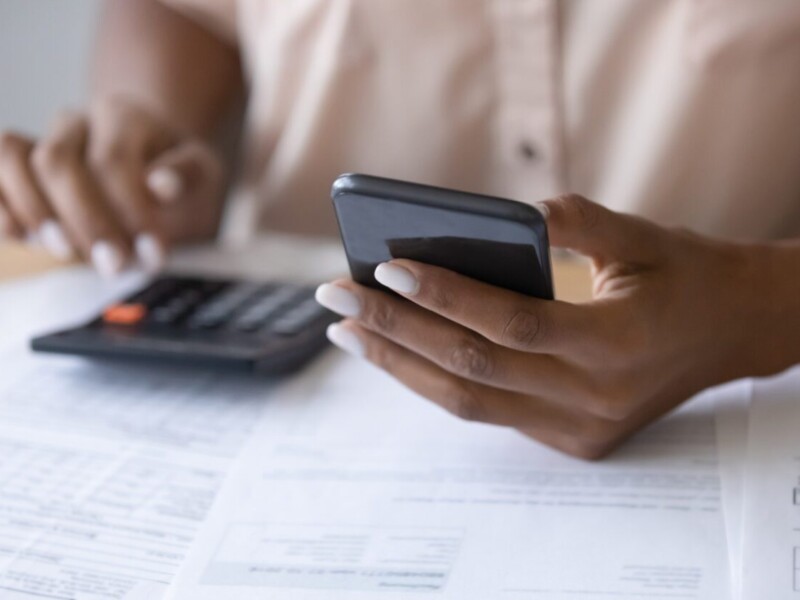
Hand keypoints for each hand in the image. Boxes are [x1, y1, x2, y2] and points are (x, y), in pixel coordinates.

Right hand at [0, 96, 223, 275]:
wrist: (155, 171)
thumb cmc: (179, 177)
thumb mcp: (203, 174)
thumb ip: (186, 176)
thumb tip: (160, 185)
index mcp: (123, 116)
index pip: (111, 160)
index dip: (129, 211)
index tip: (153, 253)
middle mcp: (75, 122)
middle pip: (57, 162)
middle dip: (85, 221)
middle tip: (114, 264)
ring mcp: (41, 141)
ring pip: (11, 159)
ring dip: (36, 212)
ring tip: (68, 252)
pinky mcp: (19, 170)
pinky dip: (0, 206)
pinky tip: (19, 237)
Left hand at [315, 194, 783, 458]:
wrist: (733, 330)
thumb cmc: (686, 274)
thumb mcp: (642, 235)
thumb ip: (574, 221)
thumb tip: (497, 216)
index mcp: (620, 345)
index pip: (514, 324)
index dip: (447, 296)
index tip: (387, 266)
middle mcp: (596, 399)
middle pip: (474, 368)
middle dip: (396, 331)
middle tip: (336, 297)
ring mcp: (580, 429)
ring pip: (469, 402)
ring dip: (400, 366)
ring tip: (348, 331)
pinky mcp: (570, 440)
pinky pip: (487, 411)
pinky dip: (436, 380)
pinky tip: (397, 351)